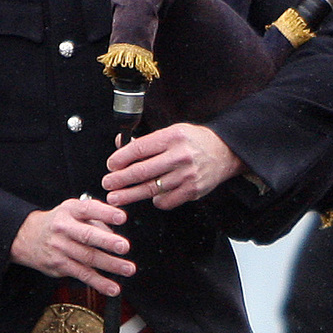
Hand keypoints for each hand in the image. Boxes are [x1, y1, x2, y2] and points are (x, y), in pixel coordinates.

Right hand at [10, 196, 135, 295]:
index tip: (122, 217)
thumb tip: (114, 232)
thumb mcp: (72, 210)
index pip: (88, 209)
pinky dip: (99, 283)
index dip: (106, 213)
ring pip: (88, 258)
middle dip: (107, 242)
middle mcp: (64, 228)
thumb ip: (95, 217)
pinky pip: (82, 275)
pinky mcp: (60, 266)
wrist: (26, 236)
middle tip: (124, 246)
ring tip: (128, 269)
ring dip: (110, 265)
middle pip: (87, 235)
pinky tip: (112, 288)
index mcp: (70, 211)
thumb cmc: (58, 222)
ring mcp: (61, 248)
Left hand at [103, 123, 241, 210]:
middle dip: (120, 179)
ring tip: (116, 198)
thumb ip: (148, 141)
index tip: (111, 165)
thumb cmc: (194, 141)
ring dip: (130, 195)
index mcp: (172, 137)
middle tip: (107, 183)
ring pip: (151, 189)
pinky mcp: (193, 190)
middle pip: (142, 171)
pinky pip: (166, 200)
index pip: (139, 149)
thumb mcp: (172, 132)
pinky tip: (150, 198)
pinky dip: (156, 201)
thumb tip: (120, 146)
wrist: (224, 152)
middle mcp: (180, 156)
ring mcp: (187, 175)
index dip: (120, 159)